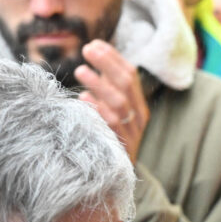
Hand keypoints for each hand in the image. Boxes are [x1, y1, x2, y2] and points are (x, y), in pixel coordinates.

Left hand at [76, 40, 148, 162]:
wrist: (117, 177)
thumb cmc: (111, 138)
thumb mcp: (112, 111)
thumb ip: (106, 88)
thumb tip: (94, 57)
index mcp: (139, 105)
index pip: (131, 75)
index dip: (114, 58)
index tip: (95, 44)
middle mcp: (139, 116)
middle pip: (127, 84)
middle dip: (107, 64)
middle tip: (87, 49)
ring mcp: (131, 131)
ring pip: (119, 102)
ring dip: (99, 85)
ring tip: (80, 72)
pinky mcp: (120, 144)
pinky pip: (111, 125)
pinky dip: (98, 110)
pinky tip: (84, 99)